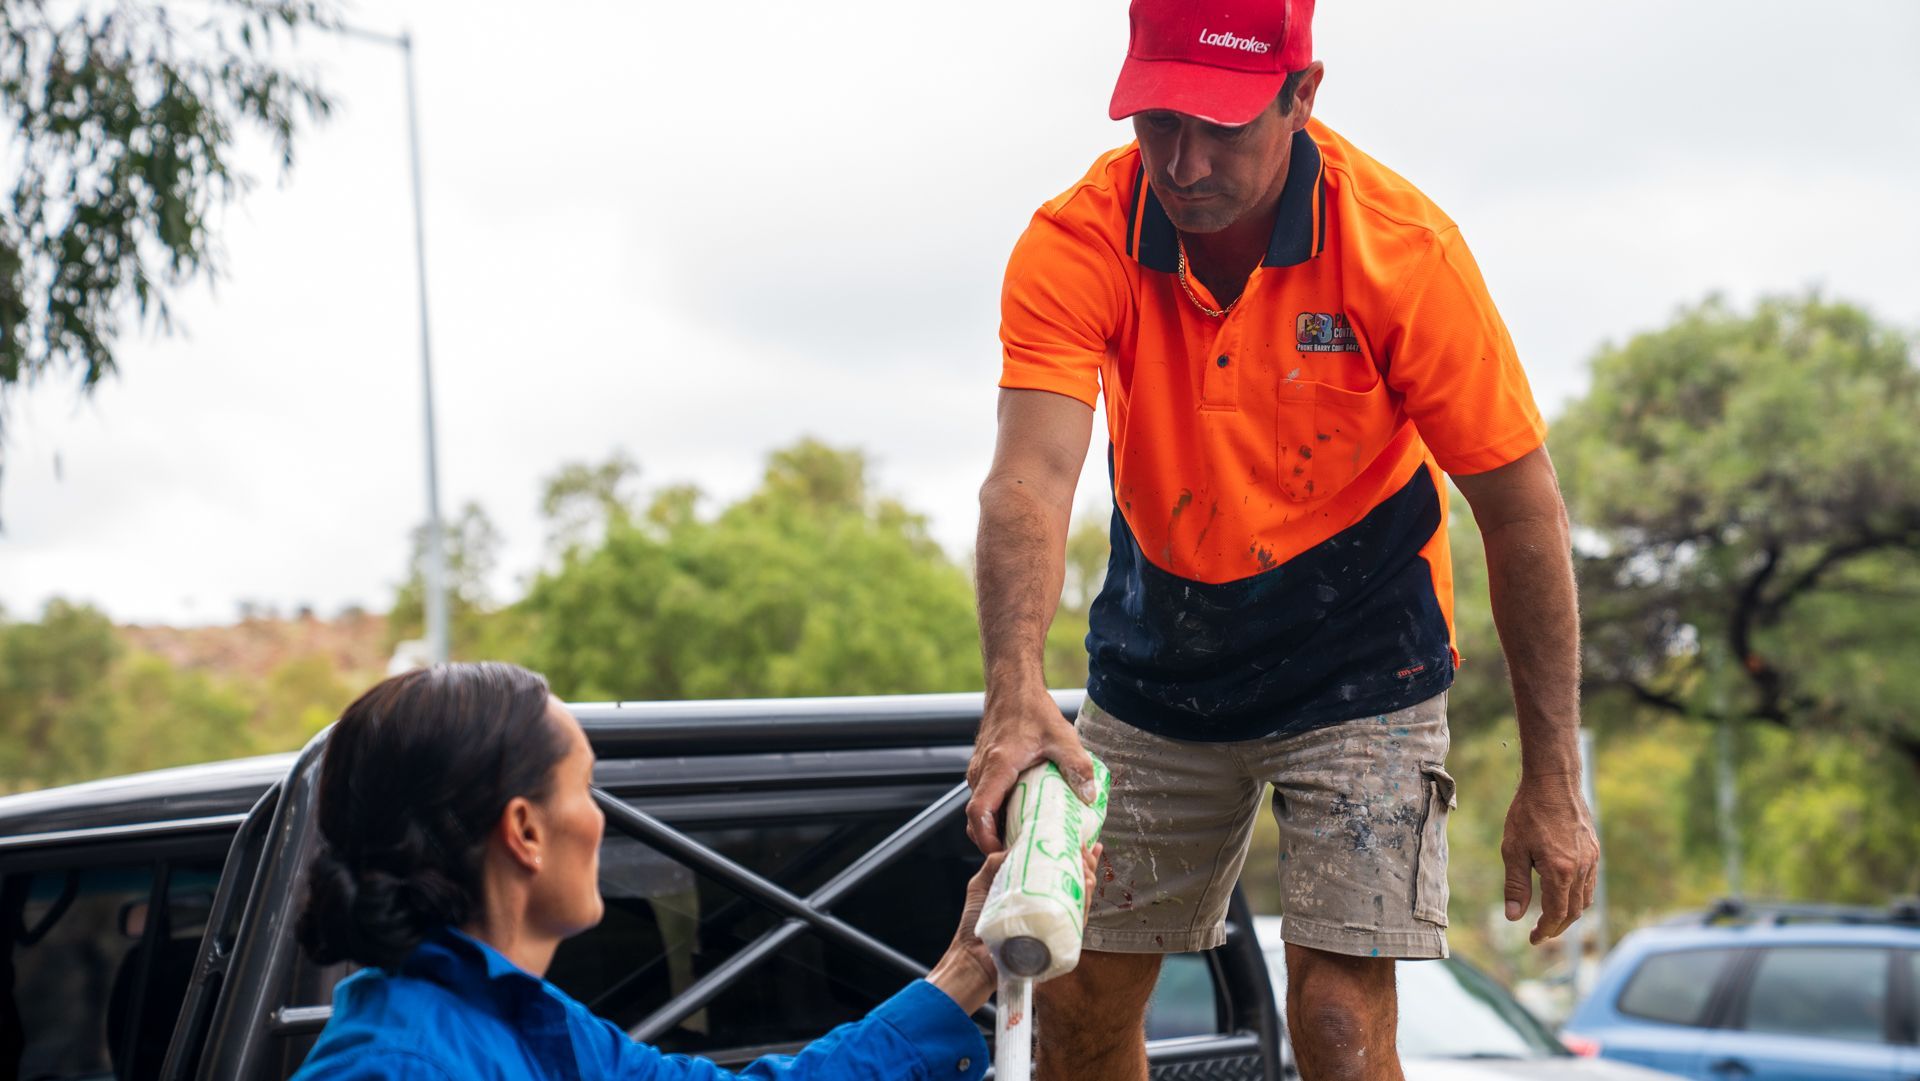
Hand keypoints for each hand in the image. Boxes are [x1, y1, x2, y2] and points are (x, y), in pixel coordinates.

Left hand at [928, 843, 1102, 1012]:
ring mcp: (1052, 923)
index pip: (1057, 870)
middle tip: (1087, 851)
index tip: (1080, 841)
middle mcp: (1046, 906)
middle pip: (1074, 882)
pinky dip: (1084, 902)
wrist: (972, 957)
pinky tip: (1087, 886)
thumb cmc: (975, 923)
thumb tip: (1017, 844)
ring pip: (1080, 899)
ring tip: (1087, 866)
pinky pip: (1077, 920)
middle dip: (1086, 864)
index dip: (1071, 855)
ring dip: (1088, 879)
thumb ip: (996, 863)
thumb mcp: (982, 884)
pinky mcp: (1057, 939)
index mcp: (1032, 892)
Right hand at [966, 684, 1096, 852]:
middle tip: (1020, 855)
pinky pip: (984, 799)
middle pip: (976, 819)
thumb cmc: (1033, 710)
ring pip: (980, 810)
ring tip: (1024, 840)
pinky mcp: (983, 769)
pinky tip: (1021, 817)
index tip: (1005, 854)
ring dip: (995, 828)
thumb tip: (1089, 797)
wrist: (1012, 687)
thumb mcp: (1062, 737)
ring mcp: (978, 771)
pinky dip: (996, 814)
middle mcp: (981, 772)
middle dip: (993, 842)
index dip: (987, 840)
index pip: (979, 813)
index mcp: (997, 767)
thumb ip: (1077, 766)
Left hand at [1501, 774, 1599, 944]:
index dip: (1545, 931)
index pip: (1557, 914)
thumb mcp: (1513, 849)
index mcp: (1560, 872)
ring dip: (1570, 913)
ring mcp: (1592, 859)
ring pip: (1586, 898)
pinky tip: (1564, 892)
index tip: (1533, 939)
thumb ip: (1515, 885)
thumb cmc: (1528, 812)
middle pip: (1575, 911)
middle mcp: (1581, 869)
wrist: (1553, 781)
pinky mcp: (1594, 849)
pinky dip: (1578, 895)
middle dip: (1558, 927)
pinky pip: (1590, 882)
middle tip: (1541, 933)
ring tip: (1552, 918)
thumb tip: (1513, 917)